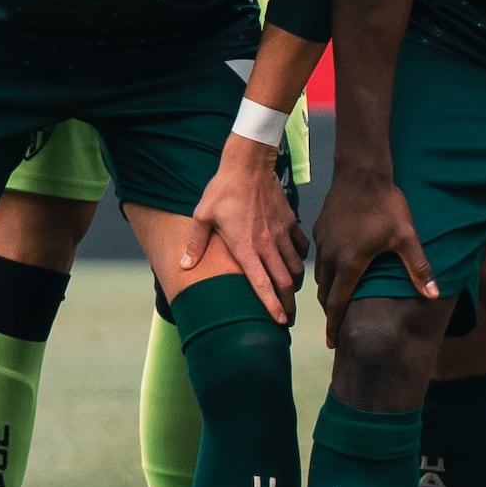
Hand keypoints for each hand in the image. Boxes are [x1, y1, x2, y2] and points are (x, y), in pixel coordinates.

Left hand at [184, 139, 301, 322]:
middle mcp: (267, 244)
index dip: (270, 305)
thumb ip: (196, 244)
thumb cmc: (224, 189)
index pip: (261, 283)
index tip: (278, 322)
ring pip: (295, 267)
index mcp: (245, 247)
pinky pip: (301, 247)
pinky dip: (300, 259)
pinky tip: (295, 264)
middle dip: (288, 305)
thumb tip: (184, 267)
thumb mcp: (203, 216)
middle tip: (288, 320)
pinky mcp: (290, 222)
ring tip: (290, 296)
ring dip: (294, 285)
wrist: (249, 163)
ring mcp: (281, 233)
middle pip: (284, 282)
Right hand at [309, 170, 433, 315]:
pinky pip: (319, 257)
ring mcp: (322, 242)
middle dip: (330, 313)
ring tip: (336, 302)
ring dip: (327, 291)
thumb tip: (434, 295)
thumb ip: (418, 268)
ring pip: (320, 276)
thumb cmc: (387, 206)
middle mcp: (331, 256)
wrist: (362, 173)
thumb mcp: (406, 238)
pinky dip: (326, 271)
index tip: (333, 343)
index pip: (337, 303)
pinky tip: (336, 269)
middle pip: (325, 293)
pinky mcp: (319, 229)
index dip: (334, 325)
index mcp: (350, 263)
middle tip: (336, 328)